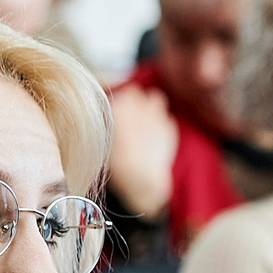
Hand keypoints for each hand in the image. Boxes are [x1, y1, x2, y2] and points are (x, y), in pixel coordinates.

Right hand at [105, 84, 180, 219]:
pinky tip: (155, 137)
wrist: (141, 180)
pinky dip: (161, 124)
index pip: (117, 94)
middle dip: (133, 102)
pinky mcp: (170, 126)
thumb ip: (108, 122)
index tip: (116, 114)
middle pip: (135, 93)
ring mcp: (156, 114)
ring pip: (154, 98)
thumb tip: (111, 116)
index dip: (117, 104)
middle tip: (130, 118)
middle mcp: (138, 105)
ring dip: (150, 106)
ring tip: (145, 122)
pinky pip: (166, 118)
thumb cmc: (117, 164)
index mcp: (117, 107)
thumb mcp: (103, 141)